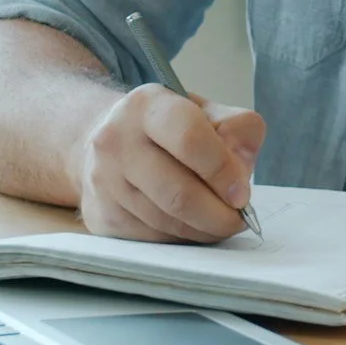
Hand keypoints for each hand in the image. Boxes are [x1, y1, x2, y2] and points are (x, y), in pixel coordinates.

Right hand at [70, 83, 265, 242]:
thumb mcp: (205, 111)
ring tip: (222, 223)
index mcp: (147, 106)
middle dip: (219, 215)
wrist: (109, 143)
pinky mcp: (102, 215)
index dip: (223, 171)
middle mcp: (116, 141)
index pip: (190, 139)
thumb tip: (241, 174)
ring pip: (167, 221)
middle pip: (178, 193)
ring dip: (204, 230)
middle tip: (238, 219)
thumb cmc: (167, 128)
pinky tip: (194, 226)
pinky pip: (153, 237)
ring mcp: (104, 181)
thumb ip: (237, 130)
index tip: (242, 193)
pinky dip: (183, 238)